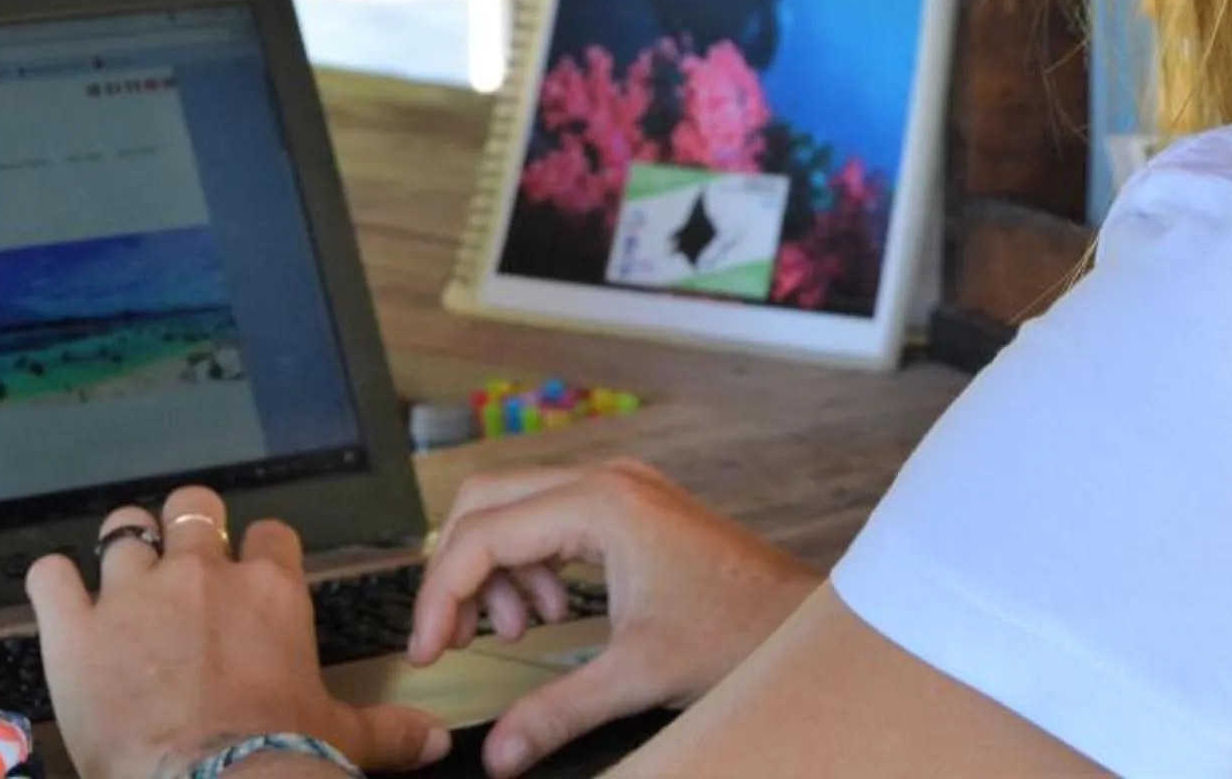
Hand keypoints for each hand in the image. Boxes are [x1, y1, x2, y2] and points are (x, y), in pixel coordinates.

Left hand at [28, 486, 453, 778]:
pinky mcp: (75, 629)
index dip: (255, 552)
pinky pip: (50, 576)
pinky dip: (51, 584)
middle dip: (185, 526)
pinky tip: (58, 600)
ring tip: (119, 578)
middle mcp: (202, 575)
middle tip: (180, 564)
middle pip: (192, 506)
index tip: (248, 577)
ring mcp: (133, 595)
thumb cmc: (279, 760)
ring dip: (121, 550)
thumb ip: (388, 729)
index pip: (269, 535)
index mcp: (270, 592)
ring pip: (122, 529)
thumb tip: (435, 739)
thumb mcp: (343, 739)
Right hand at [407, 459, 814, 777]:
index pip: (483, 535)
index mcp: (599, 504)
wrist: (804, 617)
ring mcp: (619, 488)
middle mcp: (604, 480)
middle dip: (458, 572)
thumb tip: (499, 753)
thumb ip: (559, 712)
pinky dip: (533, 565)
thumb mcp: (640, 676)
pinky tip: (551, 616)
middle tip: (450, 638)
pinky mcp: (630, 507)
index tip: (428, 652)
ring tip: (513, 632)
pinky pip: (552, 521)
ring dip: (497, 571)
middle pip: (486, 503)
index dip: (440, 596)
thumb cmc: (740, 629)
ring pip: (515, 509)